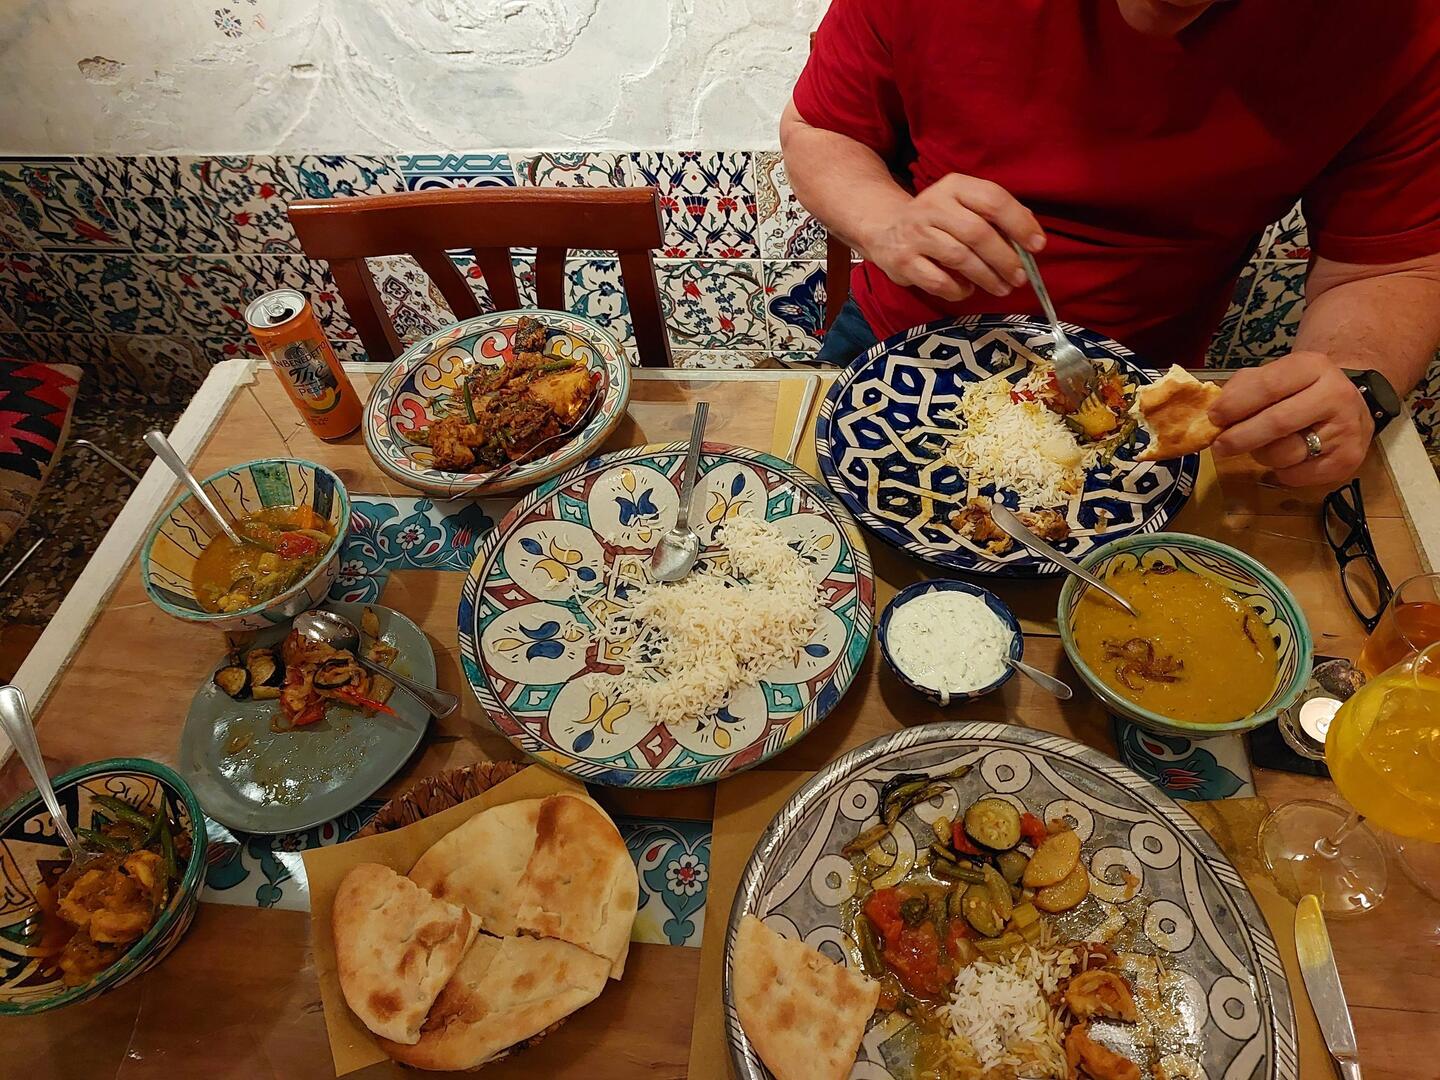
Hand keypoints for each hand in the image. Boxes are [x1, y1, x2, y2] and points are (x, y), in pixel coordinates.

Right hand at [863, 174, 1045, 301]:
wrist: (885, 228)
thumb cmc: (938, 220)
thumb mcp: (964, 205)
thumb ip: (995, 216)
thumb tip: (1031, 238)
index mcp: (954, 186)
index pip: (993, 200)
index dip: (1019, 223)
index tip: (1037, 245)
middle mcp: (933, 206)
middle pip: (978, 233)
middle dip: (1005, 258)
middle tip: (1020, 277)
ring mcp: (916, 234)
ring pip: (960, 258)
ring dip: (987, 277)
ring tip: (1002, 288)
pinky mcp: (904, 262)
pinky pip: (939, 281)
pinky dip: (959, 290)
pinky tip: (968, 289)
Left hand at [1209, 351, 1372, 486]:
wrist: (1349, 407)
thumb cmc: (1300, 391)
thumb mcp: (1276, 376)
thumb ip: (1243, 388)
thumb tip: (1215, 414)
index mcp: (1313, 367)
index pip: (1269, 386)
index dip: (1235, 405)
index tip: (1213, 418)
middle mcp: (1335, 396)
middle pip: (1277, 423)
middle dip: (1240, 437)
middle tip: (1220, 446)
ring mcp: (1346, 430)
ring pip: (1285, 454)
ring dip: (1261, 455)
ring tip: (1261, 447)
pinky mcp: (1348, 460)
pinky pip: (1296, 476)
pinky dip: (1281, 472)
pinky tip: (1285, 459)